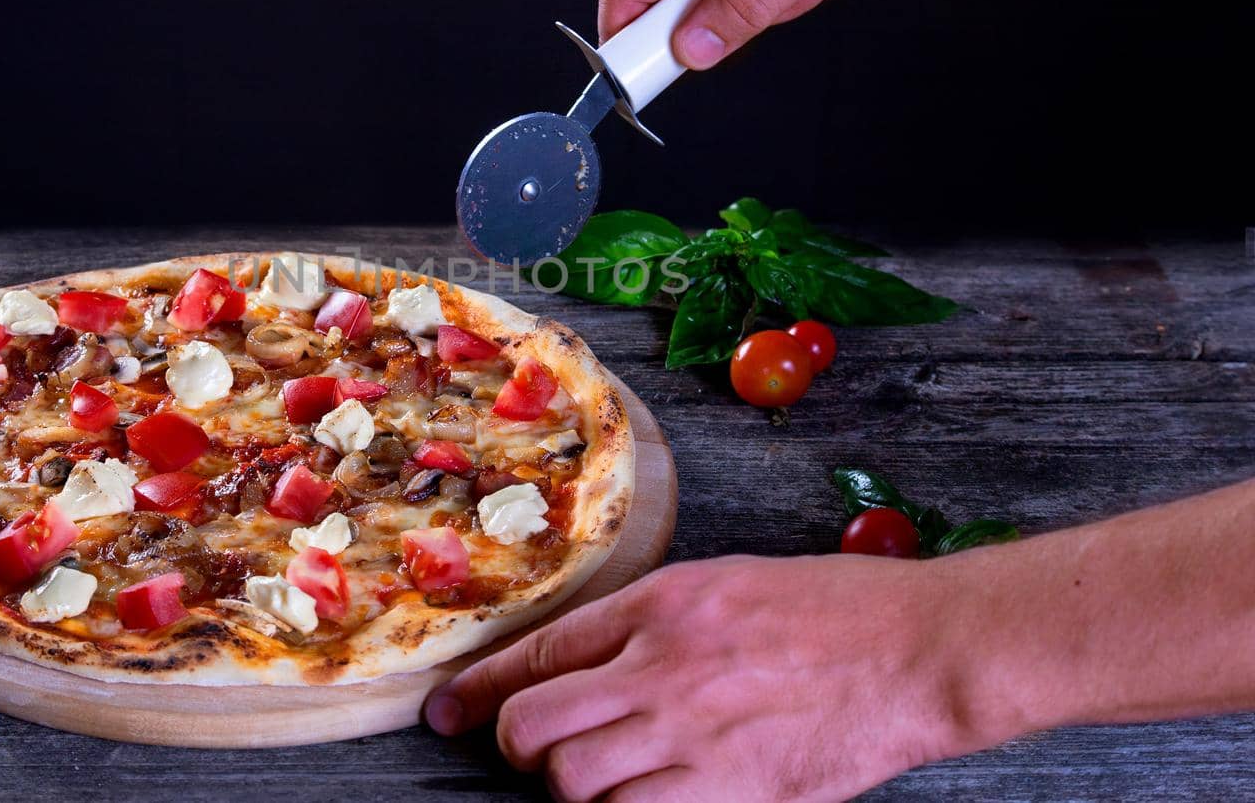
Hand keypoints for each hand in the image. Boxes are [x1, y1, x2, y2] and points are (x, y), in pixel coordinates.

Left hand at [425, 555, 1005, 801]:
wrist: (917, 651)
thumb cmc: (830, 611)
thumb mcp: (725, 585)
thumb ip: (647, 622)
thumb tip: (580, 662)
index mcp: (661, 604)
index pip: (539, 652)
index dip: (482, 689)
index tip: (449, 711)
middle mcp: (663, 668)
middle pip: (537, 727)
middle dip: (517, 745)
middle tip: (532, 747)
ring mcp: (696, 736)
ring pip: (576, 783)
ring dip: (573, 783)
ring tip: (602, 770)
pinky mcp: (733, 791)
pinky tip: (647, 795)